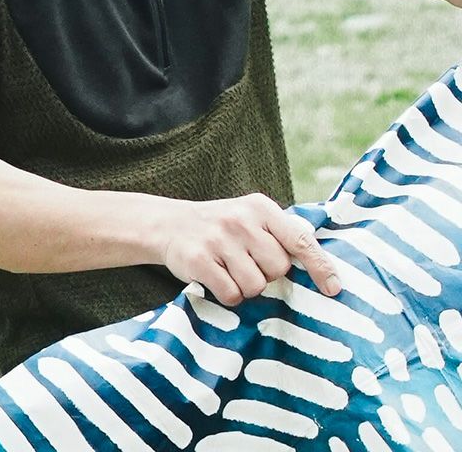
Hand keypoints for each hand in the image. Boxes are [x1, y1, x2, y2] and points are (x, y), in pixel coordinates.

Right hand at [162, 193, 340, 305]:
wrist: (170, 224)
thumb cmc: (221, 227)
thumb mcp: (250, 217)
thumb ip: (281, 235)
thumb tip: (323, 268)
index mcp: (260, 208)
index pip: (300, 240)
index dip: (320, 267)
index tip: (334, 289)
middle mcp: (241, 221)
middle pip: (278, 269)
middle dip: (267, 274)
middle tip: (247, 263)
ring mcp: (219, 240)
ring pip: (255, 286)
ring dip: (246, 287)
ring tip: (229, 269)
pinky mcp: (199, 260)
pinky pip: (231, 295)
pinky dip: (227, 295)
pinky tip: (216, 278)